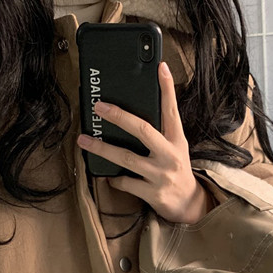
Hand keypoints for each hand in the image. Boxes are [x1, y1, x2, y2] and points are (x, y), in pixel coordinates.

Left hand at [76, 60, 217, 224]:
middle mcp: (170, 155)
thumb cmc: (176, 171)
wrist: (189, 205)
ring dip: (102, 148)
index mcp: (176, 140)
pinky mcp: (152, 193)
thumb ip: (160, 132)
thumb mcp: (175, 148)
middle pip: (142, 130)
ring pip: (126, 159)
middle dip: (119, 116)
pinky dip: (113, 179)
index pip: (171, 110)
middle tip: (99, 106)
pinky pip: (125, 183)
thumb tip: (131, 115)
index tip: (160, 67)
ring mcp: (160, 175)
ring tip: (83, 140)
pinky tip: (106, 174)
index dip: (167, 88)